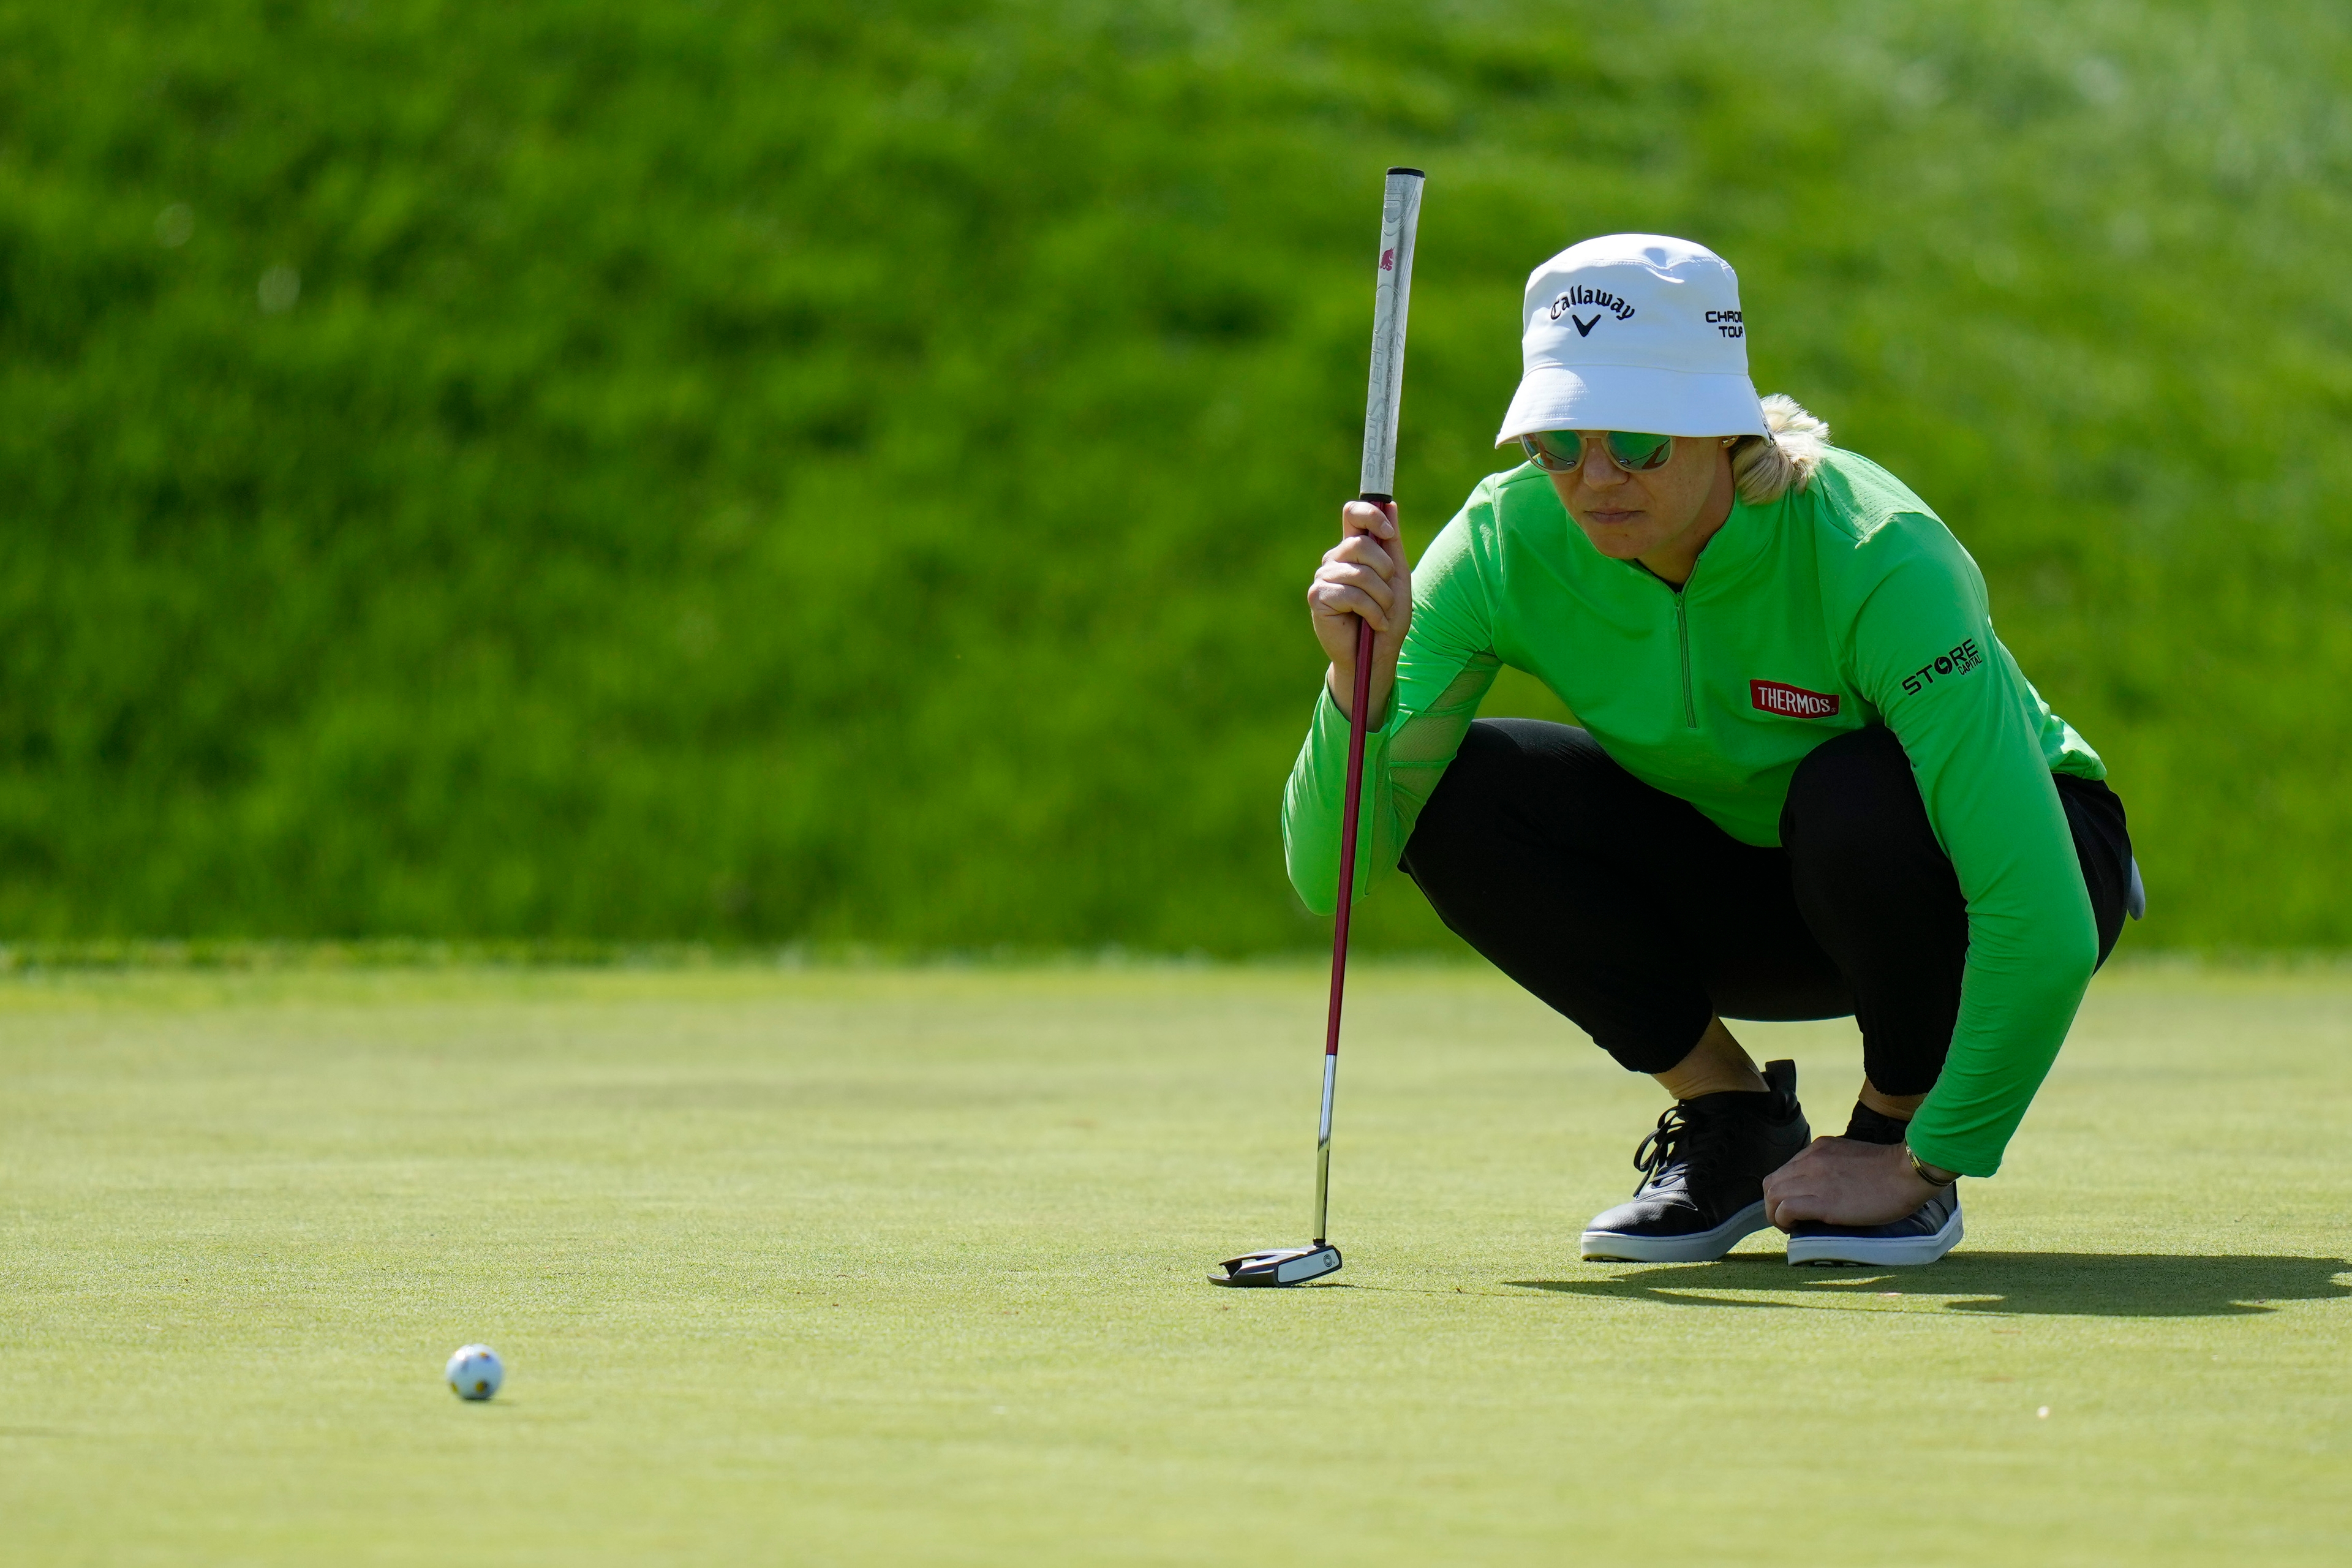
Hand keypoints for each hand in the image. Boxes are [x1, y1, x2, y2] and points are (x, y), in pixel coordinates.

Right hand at [1308, 500, 1408, 719]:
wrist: (1375, 655)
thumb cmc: (1387, 617)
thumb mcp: (1397, 577)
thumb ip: (1392, 543)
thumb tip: (1391, 503)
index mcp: (1353, 550)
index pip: (1352, 514)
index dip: (1370, 515)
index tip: (1388, 532)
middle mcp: (1335, 559)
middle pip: (1362, 544)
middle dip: (1385, 571)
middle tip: (1388, 594)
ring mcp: (1324, 577)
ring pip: (1360, 573)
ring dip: (1382, 598)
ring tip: (1381, 614)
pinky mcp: (1317, 597)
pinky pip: (1351, 594)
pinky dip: (1371, 612)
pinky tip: (1373, 624)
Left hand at [1762, 1136, 1940, 1229]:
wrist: (1908, 1173)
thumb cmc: (1891, 1171)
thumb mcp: (1852, 1158)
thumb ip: (1834, 1166)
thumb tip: (1826, 1186)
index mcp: (1819, 1149)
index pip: (1785, 1170)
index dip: (1784, 1191)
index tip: (1794, 1206)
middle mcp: (1811, 1160)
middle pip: (1772, 1183)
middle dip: (1773, 1204)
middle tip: (1788, 1220)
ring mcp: (1814, 1179)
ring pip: (1773, 1195)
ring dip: (1775, 1214)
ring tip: (1789, 1226)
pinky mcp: (1822, 1201)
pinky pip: (1786, 1209)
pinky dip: (1784, 1220)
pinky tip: (1795, 1228)